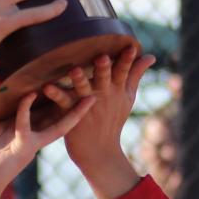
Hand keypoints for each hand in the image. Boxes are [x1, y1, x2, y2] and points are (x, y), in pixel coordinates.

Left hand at [0, 85, 93, 198]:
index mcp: (23, 126)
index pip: (46, 106)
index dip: (57, 92)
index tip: (67, 72)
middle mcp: (32, 133)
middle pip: (58, 113)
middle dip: (73, 99)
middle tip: (86, 78)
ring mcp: (30, 142)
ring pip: (56, 123)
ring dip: (69, 108)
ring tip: (86, 95)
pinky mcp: (22, 149)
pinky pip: (26, 126)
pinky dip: (26, 110)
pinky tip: (29, 96)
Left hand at [41, 46, 153, 194]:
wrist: (99, 150)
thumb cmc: (113, 118)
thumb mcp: (128, 97)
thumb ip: (136, 75)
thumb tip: (151, 56)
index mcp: (117, 89)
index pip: (124, 72)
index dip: (127, 61)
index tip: (131, 48)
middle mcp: (103, 94)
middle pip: (104, 79)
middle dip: (103, 69)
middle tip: (102, 58)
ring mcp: (87, 104)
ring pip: (83, 89)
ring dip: (79, 80)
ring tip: (73, 70)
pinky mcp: (71, 113)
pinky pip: (62, 102)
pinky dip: (56, 94)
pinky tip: (47, 87)